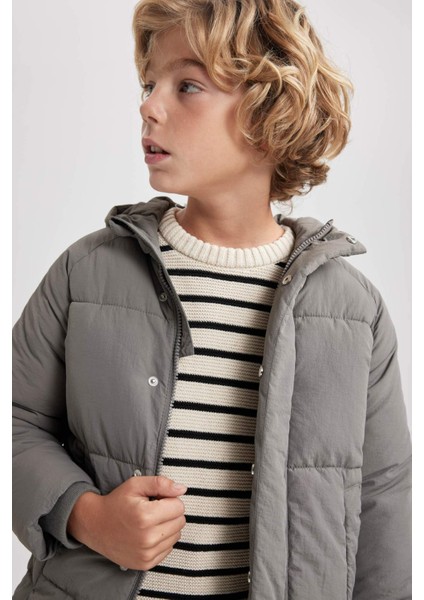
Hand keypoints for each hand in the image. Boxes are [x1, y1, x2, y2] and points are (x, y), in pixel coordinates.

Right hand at [67, 475, 187, 569]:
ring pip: (176, 535)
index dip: (169, 500)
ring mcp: (146, 554)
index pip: (179, 507)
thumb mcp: (136, 485)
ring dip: (167, 527)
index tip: (156, 500)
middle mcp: (147, 538)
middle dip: (170, 513)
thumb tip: (182, 489)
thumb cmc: (117, 502)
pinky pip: (168, 549)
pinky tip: (147, 534)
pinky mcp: (145, 564)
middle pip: (180, 522)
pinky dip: (161, 540)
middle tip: (152, 510)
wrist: (95, 526)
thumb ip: (161, 483)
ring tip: (149, 522)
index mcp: (145, 516)